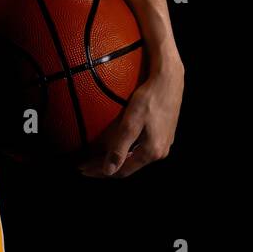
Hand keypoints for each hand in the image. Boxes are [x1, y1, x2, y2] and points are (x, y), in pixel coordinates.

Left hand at [79, 46, 183, 177]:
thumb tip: (108, 171)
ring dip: (116, 158)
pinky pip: (140, 147)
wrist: (170, 79)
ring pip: (134, 157)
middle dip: (106, 167)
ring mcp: (164, 143)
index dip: (100, 172)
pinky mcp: (164, 133)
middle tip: (85, 164)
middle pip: (128, 167)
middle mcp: (160, 152)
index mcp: (152, 152)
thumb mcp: (131, 122)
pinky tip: (116, 142)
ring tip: (97, 156)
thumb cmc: (149, 97)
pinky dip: (125, 149)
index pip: (121, 171)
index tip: (82, 169)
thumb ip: (120, 148)